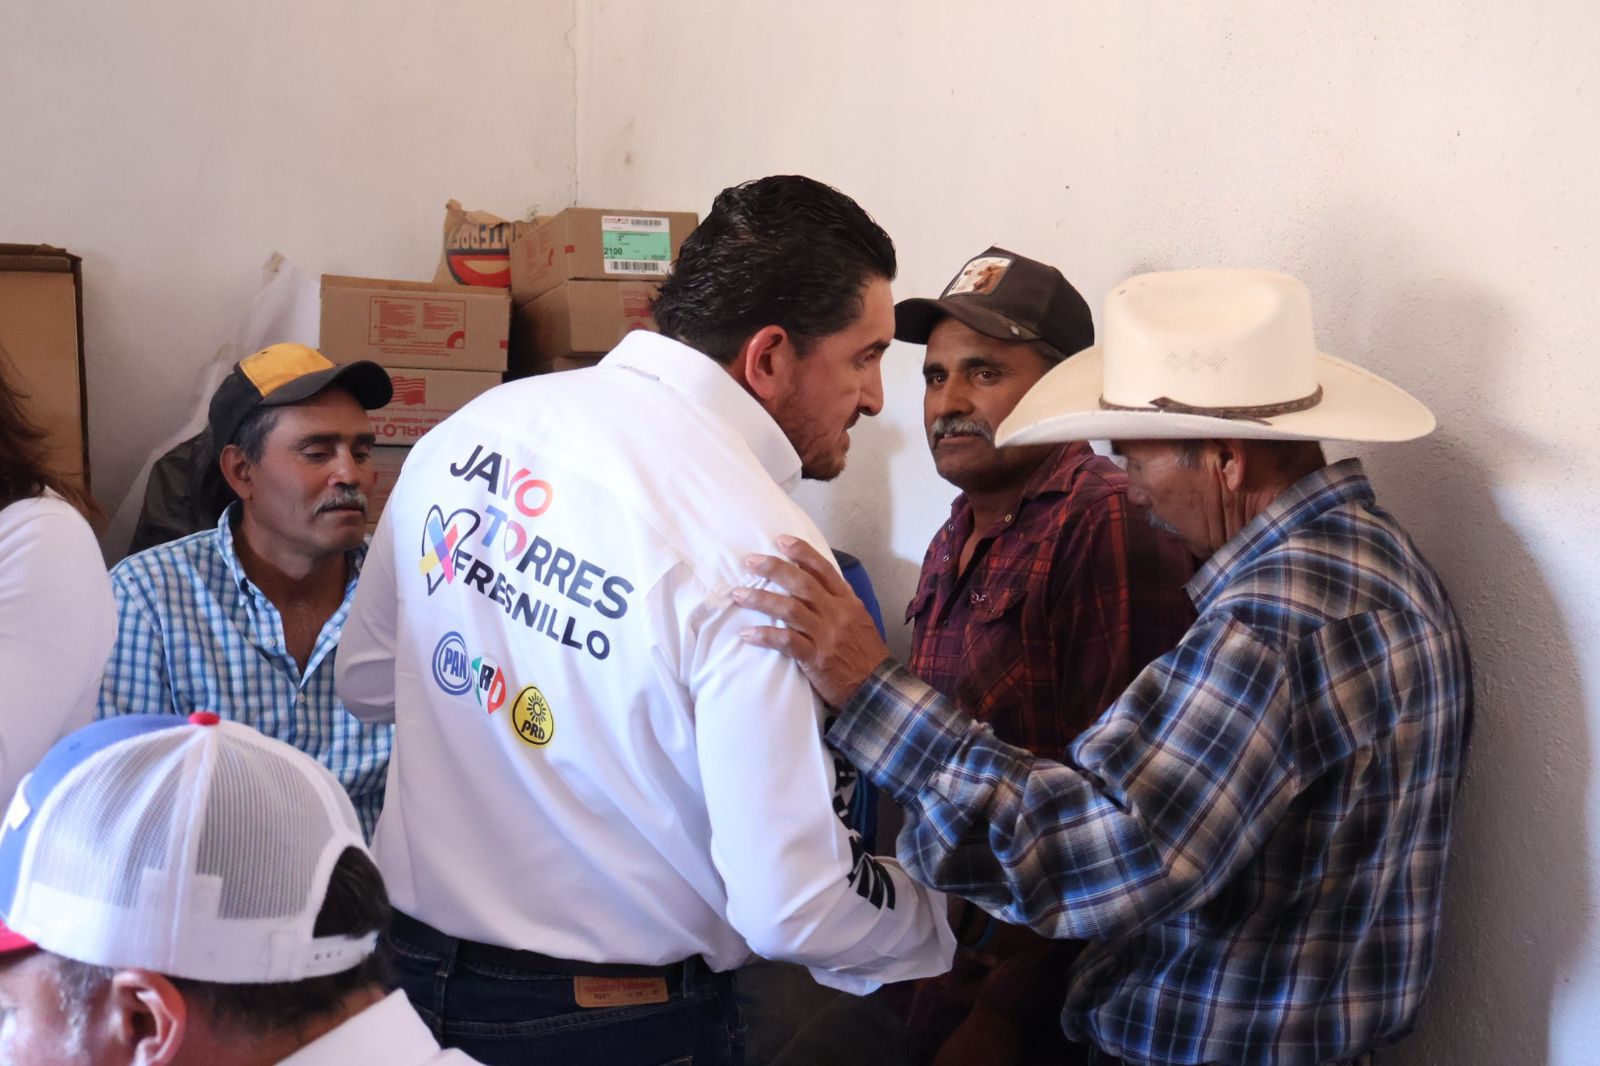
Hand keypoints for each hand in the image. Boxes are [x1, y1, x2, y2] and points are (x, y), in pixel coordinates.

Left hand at [734, 535, 891, 707]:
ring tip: (739, 595)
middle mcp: (836, 614)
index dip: (802, 553)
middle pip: (802, 583)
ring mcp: (826, 636)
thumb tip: (814, 585)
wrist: (877, 688)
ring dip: (761, 599)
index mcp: (848, 603)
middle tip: (751, 561)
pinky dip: (765, 636)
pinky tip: (747, 634)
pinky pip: (786, 642)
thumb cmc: (865, 654)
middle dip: (774, 568)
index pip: (824, 570)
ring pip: (789, 609)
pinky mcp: (816, 659)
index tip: (781, 540)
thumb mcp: (859, 621)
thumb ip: (838, 603)